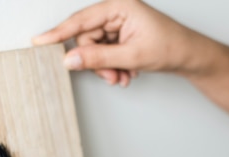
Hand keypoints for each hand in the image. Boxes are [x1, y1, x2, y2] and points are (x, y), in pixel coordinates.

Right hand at [32, 0, 206, 86]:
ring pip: (94, 48)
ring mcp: (118, 23)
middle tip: (111, 77)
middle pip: (86, 38)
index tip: (39, 41)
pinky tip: (126, 72)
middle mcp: (116, 10)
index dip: (58, 33)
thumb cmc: (170, 47)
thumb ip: (98, 58)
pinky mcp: (120, 34)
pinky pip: (104, 51)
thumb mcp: (131, 56)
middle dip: (96, 62)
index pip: (80, 20)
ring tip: (123, 77)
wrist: (190, 56)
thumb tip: (71, 60)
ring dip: (106, 67)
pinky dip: (112, 66)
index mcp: (119, 5)